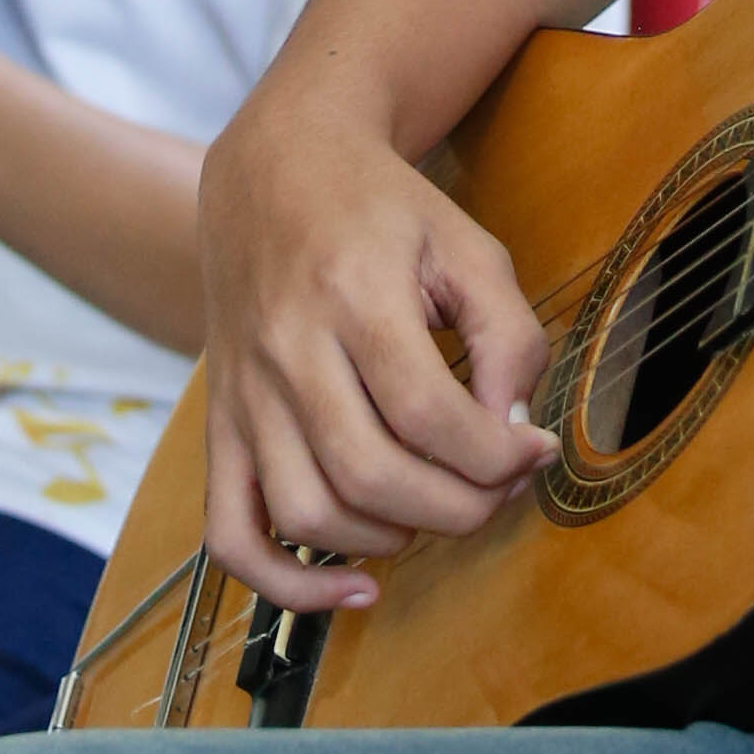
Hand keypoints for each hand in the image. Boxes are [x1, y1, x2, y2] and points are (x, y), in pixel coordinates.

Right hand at [193, 76, 555, 611]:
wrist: (277, 167)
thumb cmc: (383, 208)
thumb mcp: (467, 244)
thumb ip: (507, 335)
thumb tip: (512, 433)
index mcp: (352, 292)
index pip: (429, 414)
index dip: (498, 455)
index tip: (533, 450)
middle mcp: (286, 350)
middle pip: (373, 475)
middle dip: (461, 506)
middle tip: (500, 486)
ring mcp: (244, 395)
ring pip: (308, 513)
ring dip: (393, 537)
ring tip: (439, 505)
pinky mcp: (221, 426)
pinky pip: (231, 535)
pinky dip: (288, 584)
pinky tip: (356, 587)